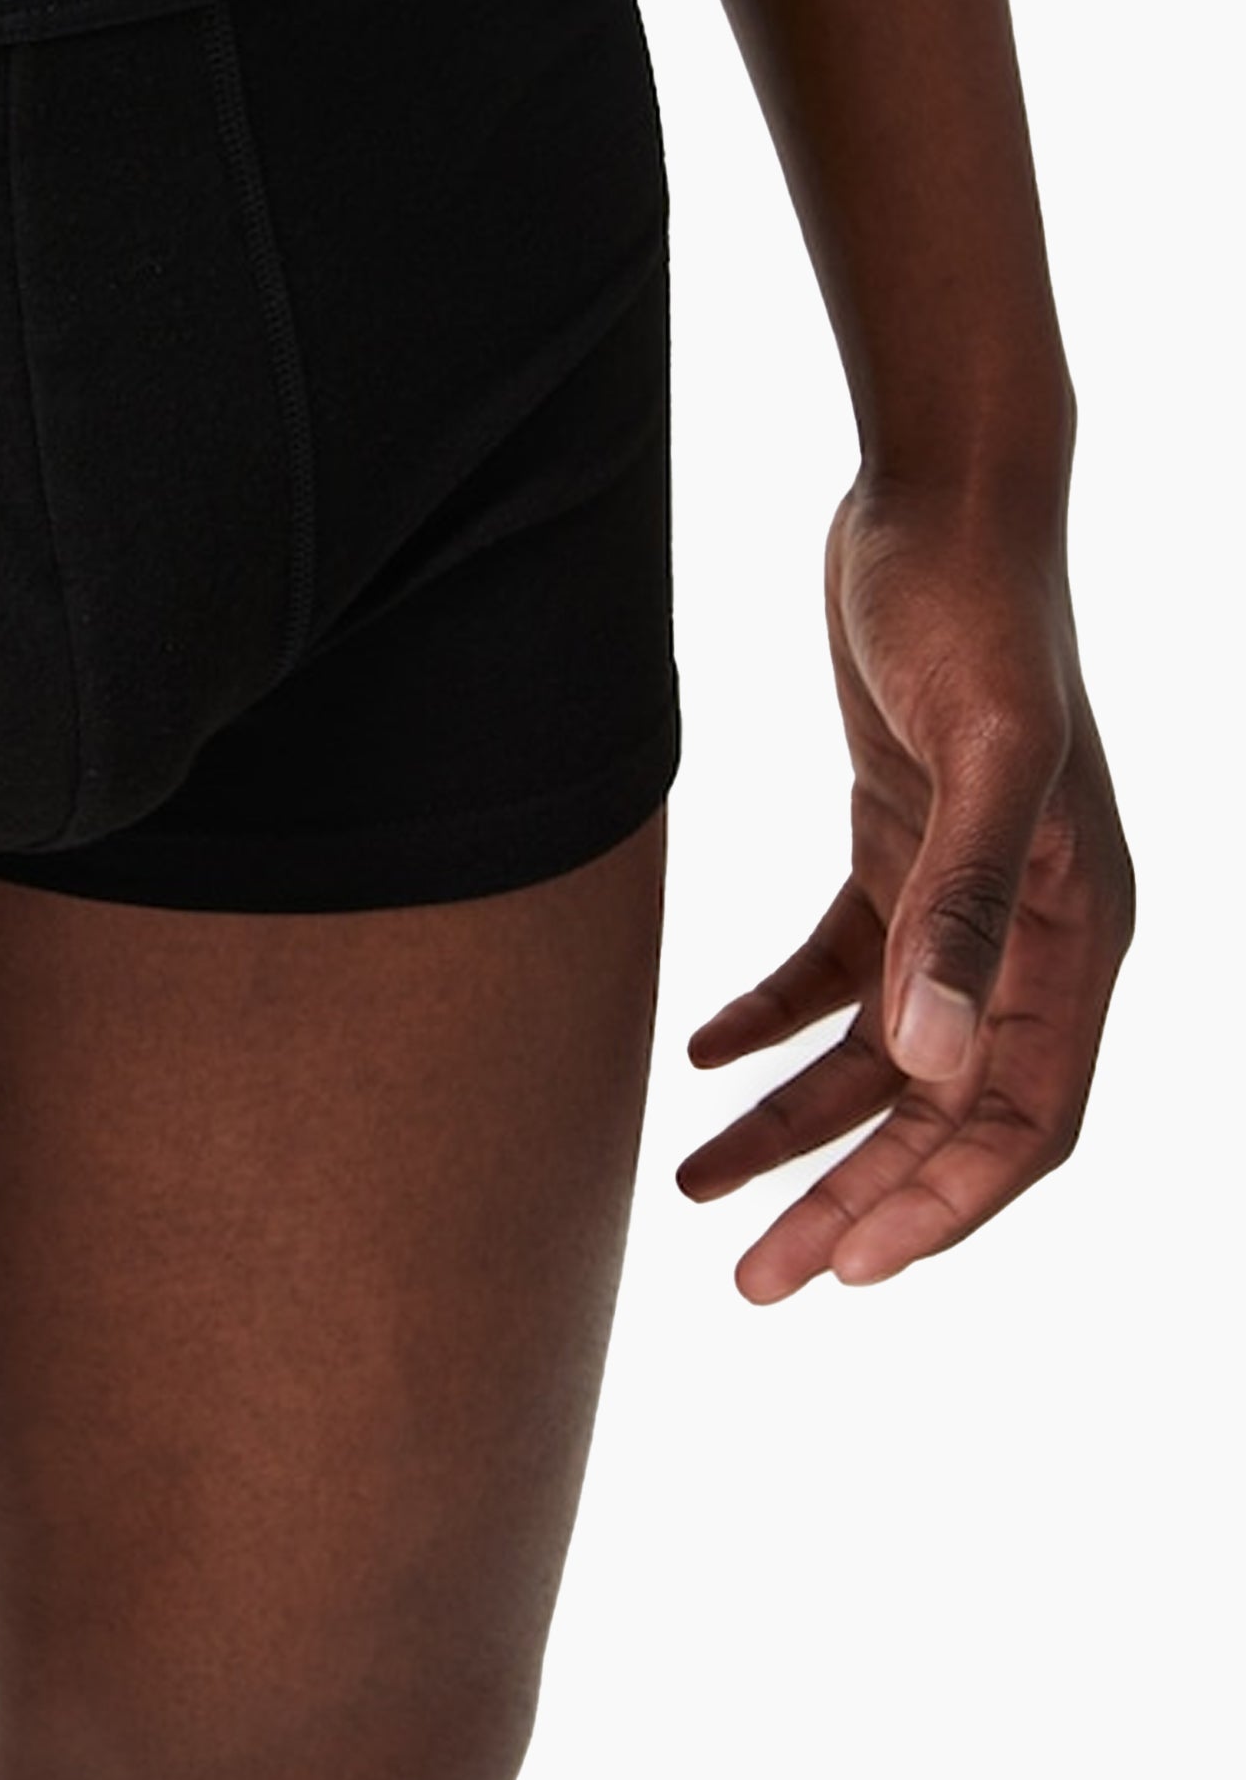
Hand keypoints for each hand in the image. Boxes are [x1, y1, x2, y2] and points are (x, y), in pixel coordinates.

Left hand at [675, 475, 1132, 1300]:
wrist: (940, 500)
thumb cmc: (975, 612)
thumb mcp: (977, 756)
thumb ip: (960, 907)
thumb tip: (933, 1061)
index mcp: (1081, 934)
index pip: (1023, 1117)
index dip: (942, 1204)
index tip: (848, 1269)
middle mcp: (1031, 930)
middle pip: (942, 1109)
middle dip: (852, 1197)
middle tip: (755, 1280)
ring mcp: (961, 889)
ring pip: (880, 1052)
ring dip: (797, 1124)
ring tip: (698, 1191)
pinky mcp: (895, 839)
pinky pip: (837, 966)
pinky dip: (773, 1020)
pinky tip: (702, 1055)